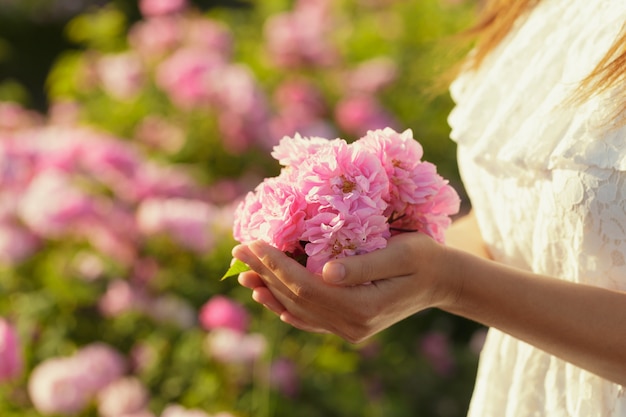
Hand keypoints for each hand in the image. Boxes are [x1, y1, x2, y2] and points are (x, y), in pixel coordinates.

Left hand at [233, 232, 455, 342]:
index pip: (306, 285)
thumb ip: (364, 265)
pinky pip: (312, 320)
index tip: (253, 242)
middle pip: (297, 298)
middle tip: (238, 252)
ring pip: (300, 310)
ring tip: (245, 274)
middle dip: (265, 273)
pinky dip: (288, 308)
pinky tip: (270, 298)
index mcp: (362, 306)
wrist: (442, 280)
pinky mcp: (351, 326)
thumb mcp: (401, 253)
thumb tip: (325, 271)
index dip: (276, 264)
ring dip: (270, 291)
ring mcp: (351, 329)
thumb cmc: (424, 258)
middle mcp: (352, 324)